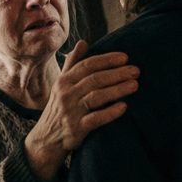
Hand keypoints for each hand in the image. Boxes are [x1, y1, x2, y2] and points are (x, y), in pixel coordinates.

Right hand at [24, 40, 139, 180]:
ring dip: (117, 90)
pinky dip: (110, 113)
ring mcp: (71, 111)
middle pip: (94, 79)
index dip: (106, 60)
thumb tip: (83, 42)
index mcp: (64, 81)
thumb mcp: (61, 84)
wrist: (46, 139)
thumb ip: (72, 63)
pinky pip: (95, 119)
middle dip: (117, 73)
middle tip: (136, 71)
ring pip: (96, 97)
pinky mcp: (76, 129)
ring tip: (135, 85)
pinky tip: (124, 107)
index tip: (125, 57)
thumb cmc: (59, 108)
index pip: (87, 65)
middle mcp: (66, 94)